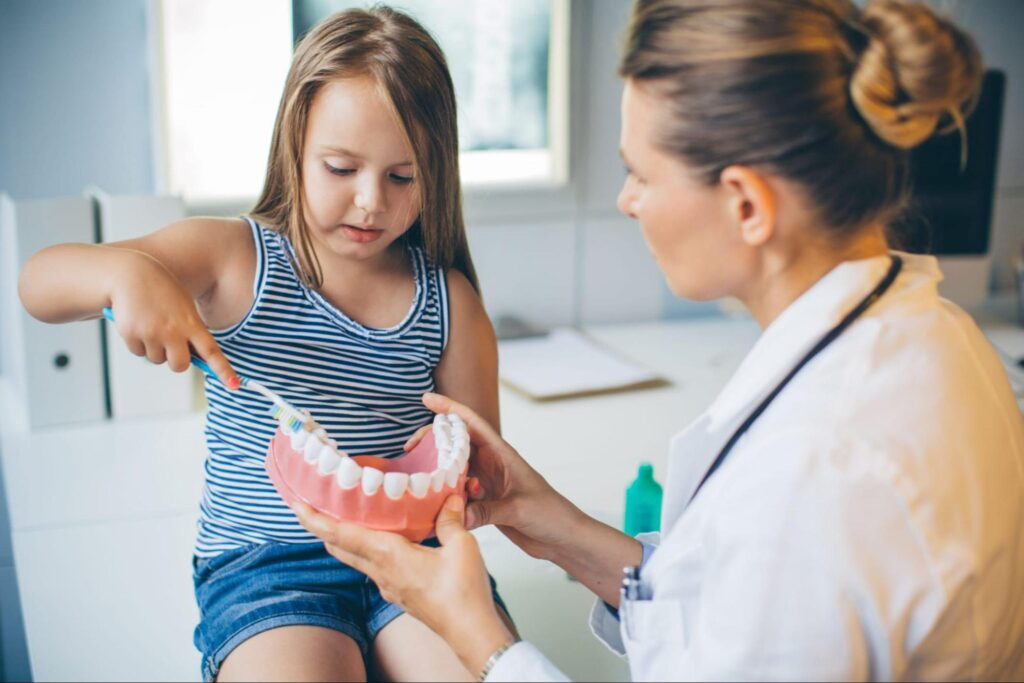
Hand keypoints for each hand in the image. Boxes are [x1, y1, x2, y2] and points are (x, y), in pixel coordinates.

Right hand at [108, 253, 238, 388]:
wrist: (131, 273)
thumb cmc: (163, 292)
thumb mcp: (183, 308)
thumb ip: (189, 332)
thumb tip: (190, 360)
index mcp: (192, 323)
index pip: (211, 352)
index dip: (223, 370)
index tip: (235, 385)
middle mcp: (173, 331)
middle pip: (180, 365)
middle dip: (176, 361)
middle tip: (171, 345)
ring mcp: (152, 334)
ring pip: (157, 360)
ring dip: (155, 349)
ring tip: (151, 323)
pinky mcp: (132, 335)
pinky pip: (138, 352)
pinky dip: (138, 343)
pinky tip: (138, 322)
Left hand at [293, 496, 512, 674]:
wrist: (470, 632)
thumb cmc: (464, 593)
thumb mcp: (462, 546)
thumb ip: (450, 519)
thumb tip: (449, 497)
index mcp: (391, 557)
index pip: (344, 536)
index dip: (318, 521)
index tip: (298, 506)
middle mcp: (383, 572)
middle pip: (340, 548)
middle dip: (321, 527)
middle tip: (311, 506)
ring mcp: (389, 585)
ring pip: (354, 558)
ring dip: (342, 539)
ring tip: (340, 517)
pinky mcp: (399, 593)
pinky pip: (372, 567)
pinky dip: (364, 549)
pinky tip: (377, 540)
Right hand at [417, 392, 587, 561]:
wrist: (563, 538)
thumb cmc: (551, 514)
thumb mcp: (519, 509)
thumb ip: (488, 511)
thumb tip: (457, 513)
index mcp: (502, 454)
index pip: (472, 423)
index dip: (449, 408)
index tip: (427, 399)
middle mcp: (491, 464)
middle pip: (456, 444)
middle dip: (432, 440)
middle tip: (409, 447)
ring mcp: (487, 483)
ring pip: (454, 469)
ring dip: (436, 471)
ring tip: (415, 476)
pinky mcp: (484, 503)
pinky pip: (457, 494)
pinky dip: (444, 497)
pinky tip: (430, 504)